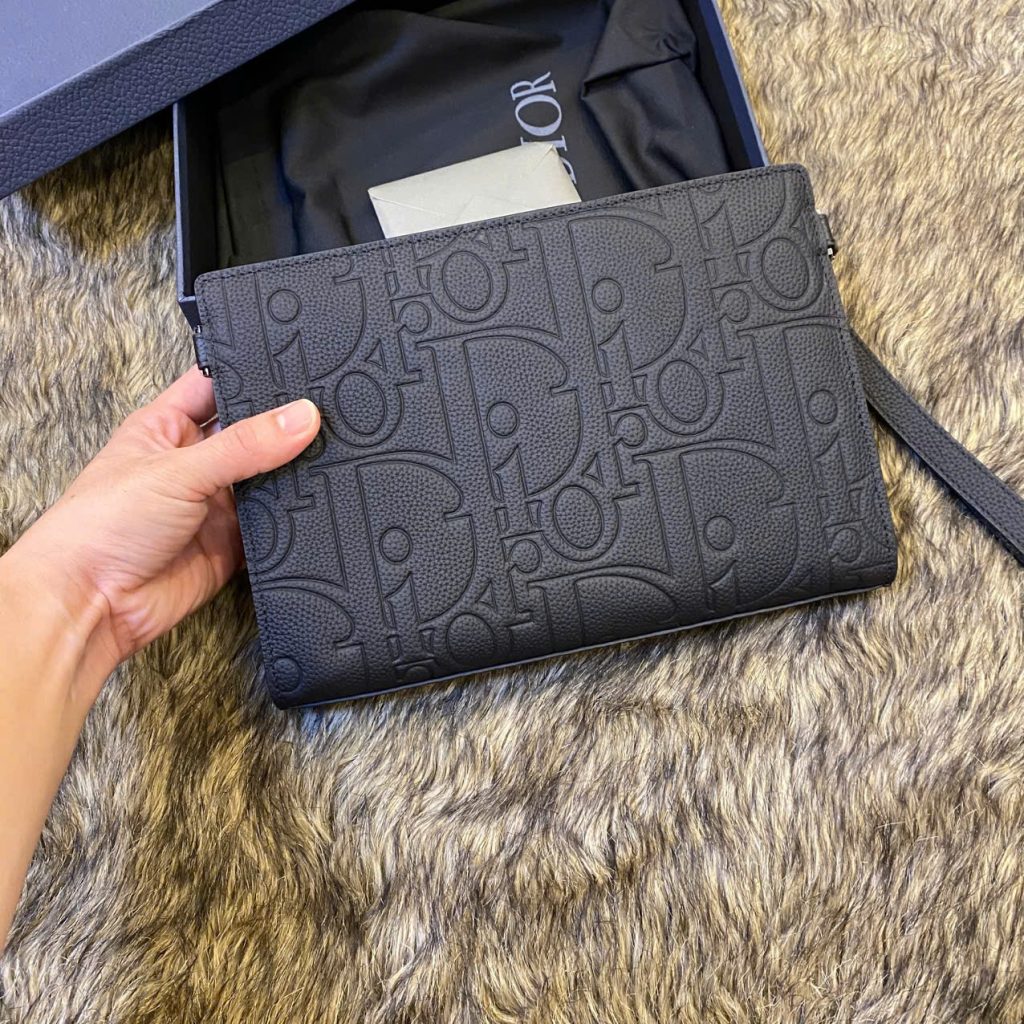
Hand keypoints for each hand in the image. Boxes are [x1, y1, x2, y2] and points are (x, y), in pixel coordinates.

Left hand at [4, 367, 320, 701]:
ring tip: (328, 456)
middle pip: (250, 434)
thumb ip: (245, 444)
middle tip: (325, 415)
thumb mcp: (179, 469)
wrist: (93, 604)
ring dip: (290, 474)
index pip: (217, 385)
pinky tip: (311, 506)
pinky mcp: (231, 544)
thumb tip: (302, 416)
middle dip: (282, 428)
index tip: (299, 370)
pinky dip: (290, 520)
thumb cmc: (101, 525)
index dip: (252, 375)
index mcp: (167, 427)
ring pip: (266, 479)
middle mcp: (193, 463)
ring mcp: (213, 504)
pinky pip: (271, 526)